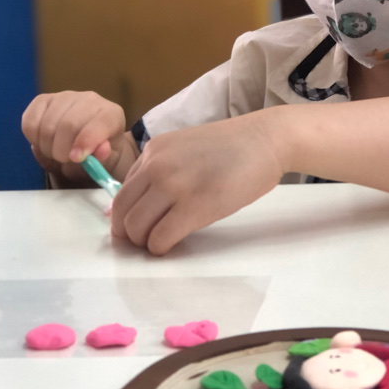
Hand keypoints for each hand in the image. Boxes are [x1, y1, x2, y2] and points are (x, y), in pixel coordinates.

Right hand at [21, 91, 127, 183]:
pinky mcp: (43, 100)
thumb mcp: (104, 161)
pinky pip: (30, 121)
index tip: (76, 159)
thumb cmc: (96, 153)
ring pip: (47, 124)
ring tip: (54, 154)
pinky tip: (42, 143)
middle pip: (68, 125)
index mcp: (111, 114)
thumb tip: (102, 149)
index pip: (100, 123)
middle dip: (61, 151)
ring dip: (47, 147)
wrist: (83, 144)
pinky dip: (33, 138)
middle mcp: (90, 99)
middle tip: (63, 161)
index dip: (86, 141)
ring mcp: (65, 96)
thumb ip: (103, 157)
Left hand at [110, 111, 284, 254]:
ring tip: (162, 242)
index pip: (122, 193)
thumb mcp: (186, 149)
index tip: (140, 227)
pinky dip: (161, 248)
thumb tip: (145, 206)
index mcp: (153, 151)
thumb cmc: (234, 148)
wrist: (266, 140)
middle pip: (123, 213)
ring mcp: (174, 184)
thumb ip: (162, 170)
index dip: (127, 217)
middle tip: (148, 241)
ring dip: (145, 243)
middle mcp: (157, 165)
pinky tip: (173, 245)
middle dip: (131, 235)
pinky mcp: (195, 205)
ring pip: (137, 228)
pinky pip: (161, 237)